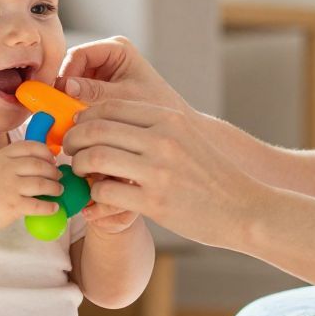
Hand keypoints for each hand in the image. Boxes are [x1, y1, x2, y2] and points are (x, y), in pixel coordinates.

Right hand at [0, 141, 64, 232]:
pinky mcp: (13, 206)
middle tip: (57, 177)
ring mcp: (10, 187)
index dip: (45, 152)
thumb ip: (8, 159)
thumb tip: (37, 158)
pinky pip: (38, 205)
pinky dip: (49, 207)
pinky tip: (54, 208)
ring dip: (55, 187)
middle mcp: (6, 169)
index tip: (52, 159)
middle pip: (39, 165)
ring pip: (42, 184)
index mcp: (0, 156)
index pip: (30, 147)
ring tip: (58, 190)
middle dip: (53, 171)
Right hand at [56, 36, 187, 110]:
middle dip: (65, 88)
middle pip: (73, 67)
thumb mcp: (124, 99)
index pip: (79, 54)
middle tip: (59, 108)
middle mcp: (107, 56)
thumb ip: (96, 92)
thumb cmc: (157, 107)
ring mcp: (102, 71)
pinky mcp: (99, 87)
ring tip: (69, 116)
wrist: (173, 127)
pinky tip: (78, 119)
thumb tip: (66, 87)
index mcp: (117, 48)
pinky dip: (75, 105)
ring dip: (69, 98)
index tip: (60, 94)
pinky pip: (79, 93)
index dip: (66, 73)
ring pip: (73, 81)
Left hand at [60, 100, 267, 249]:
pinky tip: (97, 197)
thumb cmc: (211, 174)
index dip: (84, 117)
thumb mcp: (185, 137)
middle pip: (95, 128)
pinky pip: (105, 191)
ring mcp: (158, 170)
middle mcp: (162, 138)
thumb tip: (106, 123)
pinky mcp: (154, 201)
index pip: (109, 107)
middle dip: (72, 140)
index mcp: (168, 118)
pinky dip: (93, 194)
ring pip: (95, 157)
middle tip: (69, 152)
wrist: (245, 208)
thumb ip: (151, 128)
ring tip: (81, 174)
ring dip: (79, 166)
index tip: (77, 130)